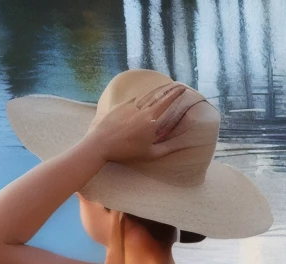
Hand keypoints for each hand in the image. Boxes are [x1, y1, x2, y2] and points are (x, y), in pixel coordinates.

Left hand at [85, 82, 203, 165]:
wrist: (101, 144)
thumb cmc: (126, 152)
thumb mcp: (150, 154)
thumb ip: (168, 148)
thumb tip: (184, 144)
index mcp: (152, 119)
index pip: (167, 101)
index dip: (176, 92)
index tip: (183, 87)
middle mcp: (142, 109)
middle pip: (159, 95)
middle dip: (169, 89)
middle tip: (176, 86)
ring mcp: (130, 105)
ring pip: (146, 97)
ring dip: (155, 93)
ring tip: (161, 94)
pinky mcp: (120, 105)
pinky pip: (133, 102)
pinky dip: (138, 102)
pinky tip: (140, 105)